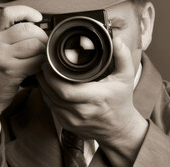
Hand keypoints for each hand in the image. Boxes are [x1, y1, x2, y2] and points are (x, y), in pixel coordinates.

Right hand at [0, 5, 47, 138]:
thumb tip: (35, 23)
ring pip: (34, 44)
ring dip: (43, 49)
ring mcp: (2, 58)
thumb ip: (8, 33)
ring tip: (41, 54)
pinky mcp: (13, 72)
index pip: (8, 13)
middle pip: (27, 29)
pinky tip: (38, 65)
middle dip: (41, 35)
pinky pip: (36, 61)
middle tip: (43, 42)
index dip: (26, 12)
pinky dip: (42, 62)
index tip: (37, 17)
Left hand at [37, 37, 147, 164]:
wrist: (119, 129)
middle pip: (54, 95)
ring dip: (44, 87)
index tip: (48, 64)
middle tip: (43, 65)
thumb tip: (117, 41)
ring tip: (44, 73)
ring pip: (50, 102)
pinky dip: (48, 96)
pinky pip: (52, 109)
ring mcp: (73, 120)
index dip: (52, 77)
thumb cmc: (121, 102)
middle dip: (45, 79)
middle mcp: (83, 112)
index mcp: (96, 98)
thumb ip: (123, 57)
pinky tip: (49, 87)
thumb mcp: (126, 77)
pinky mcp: (68, 125)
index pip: (66, 91)